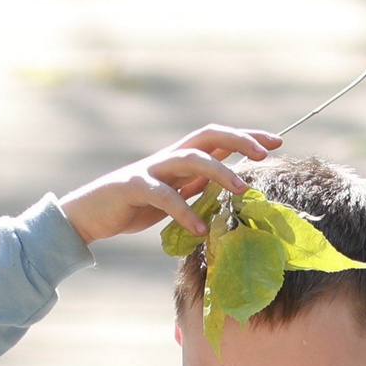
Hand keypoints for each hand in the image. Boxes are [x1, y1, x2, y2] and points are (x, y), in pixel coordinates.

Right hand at [56, 125, 285, 246]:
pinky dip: (184, 212)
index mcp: (179, 158)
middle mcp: (168, 157)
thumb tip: (226, 187)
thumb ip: (196, 187)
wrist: (88, 215)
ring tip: (242, 191)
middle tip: (264, 155)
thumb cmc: (133, 207)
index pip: (218, 138)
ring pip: (190, 159)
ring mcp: (150, 170)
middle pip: (208, 136)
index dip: (248, 137)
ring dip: (219, 172)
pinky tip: (200, 229)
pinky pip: (164, 196)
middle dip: (239, 141)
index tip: (277, 141)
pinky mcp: (133, 187)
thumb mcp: (173, 196)